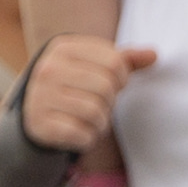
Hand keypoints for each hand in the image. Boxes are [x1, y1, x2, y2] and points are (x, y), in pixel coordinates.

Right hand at [25, 35, 149, 160]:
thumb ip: (124, 59)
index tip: (113, 84)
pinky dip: (87, 138)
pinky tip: (78, 132)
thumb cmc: (74, 85)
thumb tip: (154, 55)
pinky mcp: (39, 124)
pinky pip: (81, 134)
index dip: (123, 77)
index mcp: (63, 48)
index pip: (114, 61)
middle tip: (99, 104)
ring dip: (101, 122)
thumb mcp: (93, 65)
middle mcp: (48, 69)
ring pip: (94, 111)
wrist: (33, 112)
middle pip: (106, 86)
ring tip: (90, 119)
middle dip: (110, 101)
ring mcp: (40, 96)